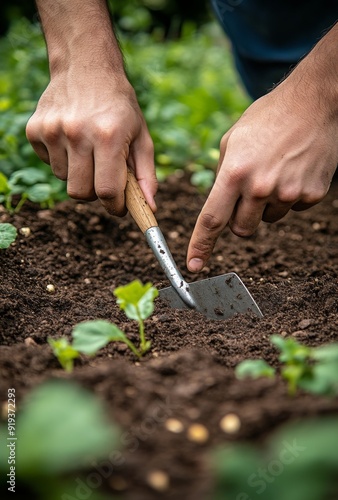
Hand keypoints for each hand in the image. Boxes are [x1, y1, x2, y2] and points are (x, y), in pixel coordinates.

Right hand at [26, 72, 156, 215]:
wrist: (86, 66)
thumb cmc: (119, 106)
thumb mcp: (141, 136)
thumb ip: (146, 174)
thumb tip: (150, 207)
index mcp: (109, 136)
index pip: (106, 191)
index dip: (114, 206)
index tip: (119, 206)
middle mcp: (78, 133)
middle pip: (81, 193)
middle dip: (95, 194)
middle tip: (103, 178)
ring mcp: (53, 130)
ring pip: (64, 180)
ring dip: (78, 174)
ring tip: (88, 150)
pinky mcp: (35, 129)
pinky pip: (48, 163)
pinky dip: (62, 159)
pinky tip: (71, 139)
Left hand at [187, 72, 337, 271]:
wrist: (314, 103)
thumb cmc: (268, 118)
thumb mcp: (232, 141)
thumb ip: (222, 176)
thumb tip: (220, 206)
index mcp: (235, 173)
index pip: (212, 220)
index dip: (200, 245)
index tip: (194, 265)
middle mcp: (260, 187)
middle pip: (241, 230)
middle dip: (239, 220)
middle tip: (247, 194)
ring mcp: (288, 193)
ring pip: (268, 219)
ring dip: (266, 204)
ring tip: (275, 171)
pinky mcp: (311, 194)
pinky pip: (293, 209)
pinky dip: (290, 196)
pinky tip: (294, 170)